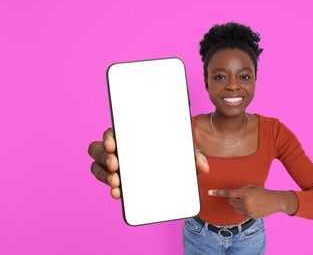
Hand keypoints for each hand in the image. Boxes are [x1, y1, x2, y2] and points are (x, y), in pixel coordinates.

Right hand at [88, 130, 209, 198]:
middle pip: (98, 148)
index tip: (113, 144)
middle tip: (115, 164)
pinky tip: (118, 193)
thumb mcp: (184, 154)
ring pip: (97, 166)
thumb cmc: (174, 156)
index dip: (109, 136)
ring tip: (116, 181)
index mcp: (132, 136)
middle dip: (103, 156)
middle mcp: (120, 149)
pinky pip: (107, 182)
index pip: (114, 131)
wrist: (174, 175)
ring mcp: (117, 166)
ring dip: (103, 173)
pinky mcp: (118, 181)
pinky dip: (111, 187)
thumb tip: (203, 166)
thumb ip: (194, 156)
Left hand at [208, 185, 297, 217]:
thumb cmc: (262, 192)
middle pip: (230, 201)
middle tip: (243, 196)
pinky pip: (240, 212)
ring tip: (250, 201)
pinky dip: (243, 209)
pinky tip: (252, 206)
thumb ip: (241, 190)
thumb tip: (232, 194)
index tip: (209, 192)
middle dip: (234, 198)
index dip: (218, 192)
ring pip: (235, 207)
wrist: (275, 201)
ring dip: (239, 204)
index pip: (228, 193)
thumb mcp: (251, 187)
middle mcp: (244, 202)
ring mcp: (247, 210)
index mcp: (244, 193)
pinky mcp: (249, 216)